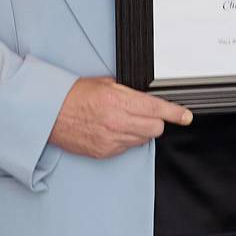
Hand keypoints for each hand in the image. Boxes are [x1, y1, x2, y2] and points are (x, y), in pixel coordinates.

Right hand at [49, 78, 192, 159]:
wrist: (49, 113)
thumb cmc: (72, 96)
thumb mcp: (103, 83)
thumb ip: (128, 91)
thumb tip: (143, 97)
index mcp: (120, 101)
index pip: (157, 109)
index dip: (176, 113)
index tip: (186, 116)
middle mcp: (118, 122)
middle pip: (155, 128)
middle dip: (154, 121)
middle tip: (142, 114)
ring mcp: (111, 140)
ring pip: (142, 139)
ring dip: (139, 131)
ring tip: (122, 121)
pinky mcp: (104, 152)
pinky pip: (126, 148)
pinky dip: (124, 140)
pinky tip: (111, 130)